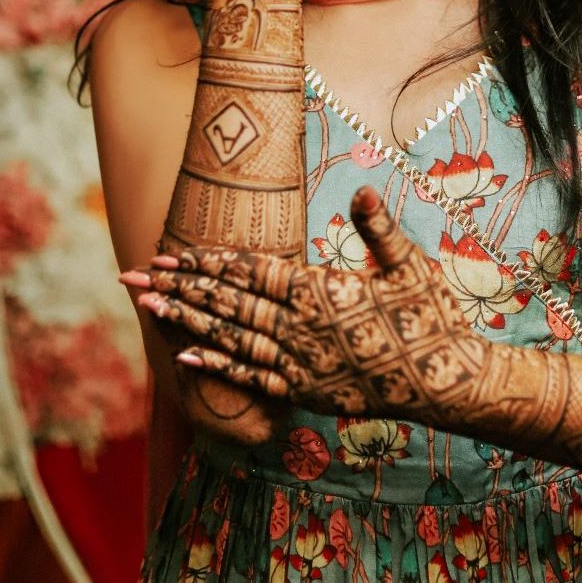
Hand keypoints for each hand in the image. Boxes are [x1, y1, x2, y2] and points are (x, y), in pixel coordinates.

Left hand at [129, 187, 492, 424]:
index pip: (253, 272)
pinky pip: (252, 379)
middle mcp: (302, 329)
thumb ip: (379, 229)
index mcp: (322, 292)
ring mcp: (301, 364)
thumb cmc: (433, 317)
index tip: (172, 253)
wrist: (448, 384)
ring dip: (187, 322)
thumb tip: (361, 189)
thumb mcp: (411, 265)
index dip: (209, 263)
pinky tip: (186, 358)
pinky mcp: (307, 393)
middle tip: (133, 277)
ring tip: (148, 308)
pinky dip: (217, 367)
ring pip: (231, 339)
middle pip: (229, 304)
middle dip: (181, 287)